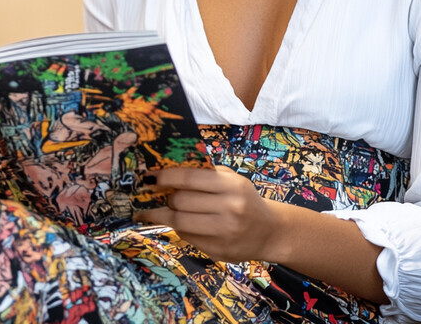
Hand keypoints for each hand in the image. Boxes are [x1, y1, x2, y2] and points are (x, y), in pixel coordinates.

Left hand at [133, 165, 277, 262]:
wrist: (270, 231)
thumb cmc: (245, 199)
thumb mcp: (233, 180)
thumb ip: (206, 174)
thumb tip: (170, 170)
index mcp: (232, 186)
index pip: (190, 178)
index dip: (166, 177)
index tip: (150, 177)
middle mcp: (229, 209)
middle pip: (181, 201)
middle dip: (166, 197)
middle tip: (159, 194)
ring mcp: (223, 233)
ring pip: (179, 222)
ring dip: (163, 215)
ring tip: (151, 211)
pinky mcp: (217, 251)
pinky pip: (187, 238)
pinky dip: (178, 229)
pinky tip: (175, 224)